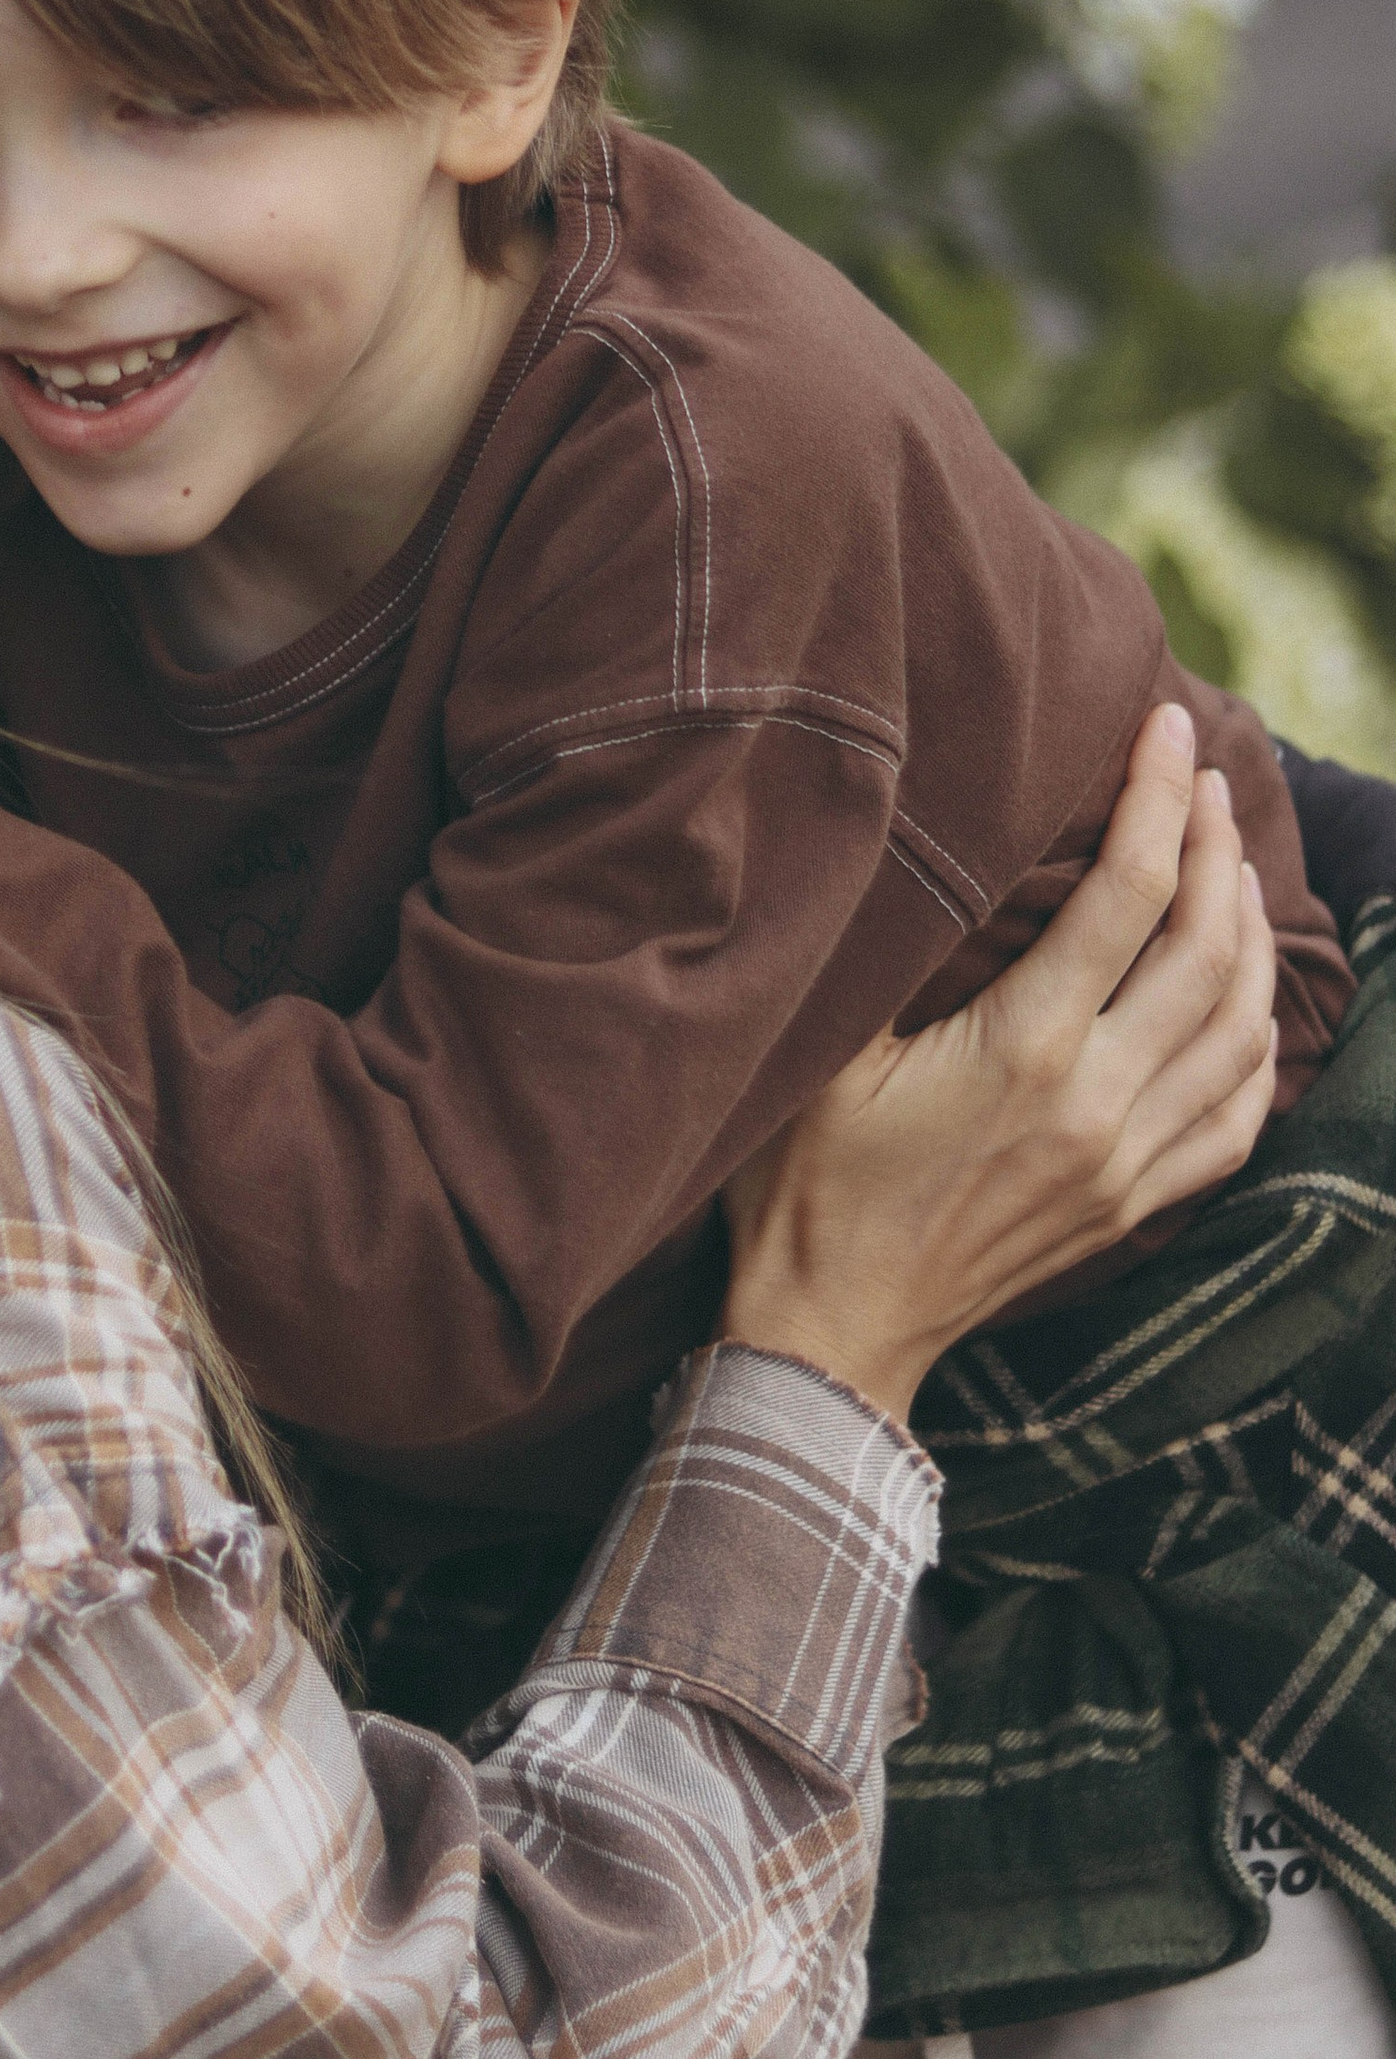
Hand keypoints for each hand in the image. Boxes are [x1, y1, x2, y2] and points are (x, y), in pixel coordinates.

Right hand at [723, 700, 1278, 1424]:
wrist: (830, 1329)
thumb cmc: (802, 1182)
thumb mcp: (826, 1049)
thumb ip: (894, 952)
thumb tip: (931, 845)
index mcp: (1024, 1047)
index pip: (1130, 892)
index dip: (1159, 797)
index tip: (1169, 729)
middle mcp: (1096, 1102)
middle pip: (1207, 946)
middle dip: (1219, 846)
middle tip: (1207, 780)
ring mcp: (1127, 1163)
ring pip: (1242, 1028)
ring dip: (1251, 935)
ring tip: (1232, 868)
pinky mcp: (1134, 1207)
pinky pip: (1238, 1116)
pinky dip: (1257, 1044)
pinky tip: (1239, 999)